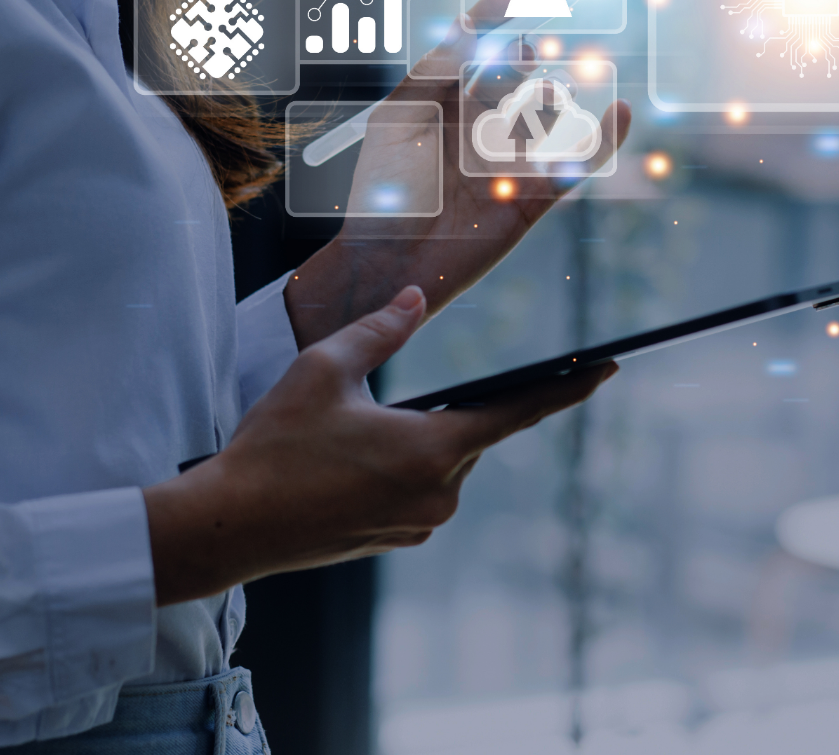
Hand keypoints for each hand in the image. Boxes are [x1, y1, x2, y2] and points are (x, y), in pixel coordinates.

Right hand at [143, 287, 616, 602]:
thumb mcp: (324, 370)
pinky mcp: (398, 539)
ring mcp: (420, 523)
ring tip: (350, 434)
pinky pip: (419, 491)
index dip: (567, 388)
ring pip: (442, 462)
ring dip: (416, 438)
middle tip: (383, 403)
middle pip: (470, 434)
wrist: (232, 525)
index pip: (519, 411)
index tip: (606, 369)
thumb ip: (380, 331)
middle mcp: (439, 495)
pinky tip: (350, 462)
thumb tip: (415, 299)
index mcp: (432, 450)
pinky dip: (398, 467)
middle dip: (444, 408)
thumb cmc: (275, 447)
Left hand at [285, 0, 632, 345]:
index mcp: (443, 105)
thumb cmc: (383, 192)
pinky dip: (602, 140)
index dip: (493, 20)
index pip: (474, 51)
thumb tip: (470, 26)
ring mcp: (508, 160)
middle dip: (521, 59)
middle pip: (514, 76)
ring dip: (550, 94)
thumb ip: (434, 71)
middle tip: (522, 54)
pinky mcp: (531, 197)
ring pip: (546, 113)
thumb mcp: (398, 118)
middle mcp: (479, 127)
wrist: (390, 261)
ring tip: (542, 93)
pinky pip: (574, 165)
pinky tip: (620, 111)